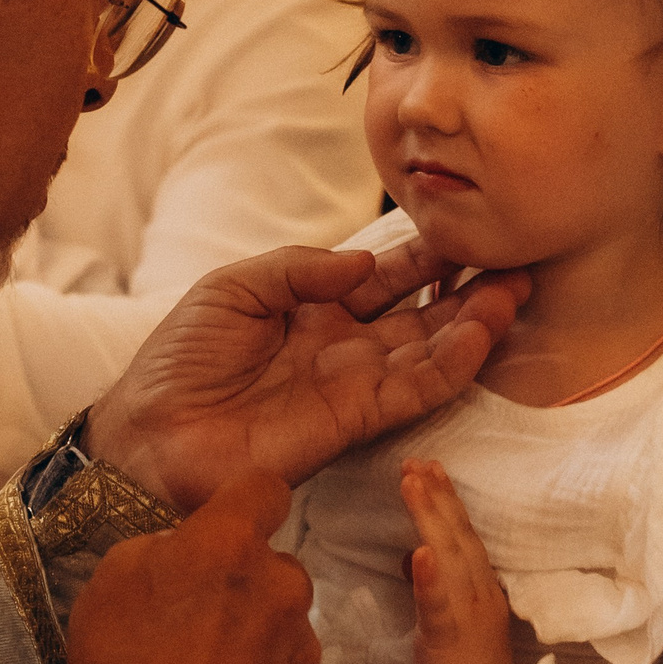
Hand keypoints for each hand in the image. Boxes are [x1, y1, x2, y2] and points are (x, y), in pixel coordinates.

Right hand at [66, 473, 321, 663]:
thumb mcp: (112, 580)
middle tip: (205, 623)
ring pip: (288, 627)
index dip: (246, 504)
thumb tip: (187, 551)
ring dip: (260, 641)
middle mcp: (280, 586)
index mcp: (229, 544)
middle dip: (249, 586)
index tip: (227, 526)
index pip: (265, 488)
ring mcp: (301, 648)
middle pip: (278, 567)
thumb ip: (164, 549)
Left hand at [87, 243, 526, 512]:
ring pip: (428, 352)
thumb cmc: (179, 362)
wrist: (149, 436)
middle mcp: (340, 345)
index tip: (465, 228)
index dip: (422, 256)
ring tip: (513, 290)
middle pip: (418, 314)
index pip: (381, 277)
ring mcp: (351, 384)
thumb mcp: (233, 289)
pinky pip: (413, 392)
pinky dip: (449, 366)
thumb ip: (300, 270)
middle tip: (513, 258)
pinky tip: (479, 337)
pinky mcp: (354, 422)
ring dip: (471, 324)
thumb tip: (365, 262)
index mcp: (310, 308)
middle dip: (465, 288)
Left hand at [403, 462, 527, 663]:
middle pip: (457, 536)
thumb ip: (437, 591)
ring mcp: (466, 615)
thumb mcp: (450, 625)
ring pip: (449, 557)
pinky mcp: (450, 640)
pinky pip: (440, 604)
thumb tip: (417, 558)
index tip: (427, 468)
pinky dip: (431, 577)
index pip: (461, 538)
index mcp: (478, 591)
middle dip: (437, 495)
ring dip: (432, 517)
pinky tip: (420, 552)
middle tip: (417, 460)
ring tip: (414, 481)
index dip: (445, 502)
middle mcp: (477, 594)